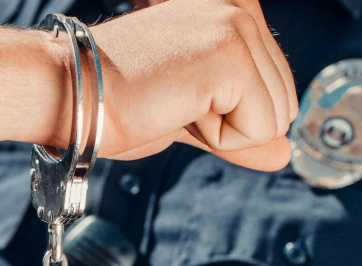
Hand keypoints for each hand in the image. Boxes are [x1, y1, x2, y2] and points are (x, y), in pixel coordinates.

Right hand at [85, 0, 298, 170]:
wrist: (74, 94)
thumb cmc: (119, 103)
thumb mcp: (196, 116)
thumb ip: (243, 128)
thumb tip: (287, 155)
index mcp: (234, 10)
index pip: (277, 89)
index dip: (230, 112)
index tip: (178, 92)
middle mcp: (241, 9)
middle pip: (284, 105)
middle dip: (232, 123)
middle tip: (174, 99)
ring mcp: (238, 28)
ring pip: (276, 120)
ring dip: (223, 130)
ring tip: (174, 100)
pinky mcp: (232, 57)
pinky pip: (261, 130)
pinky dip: (218, 138)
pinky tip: (177, 106)